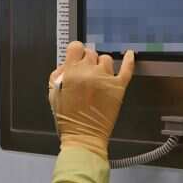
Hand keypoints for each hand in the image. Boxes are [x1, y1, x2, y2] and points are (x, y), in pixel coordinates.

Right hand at [48, 41, 134, 158]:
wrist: (83, 136)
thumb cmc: (66, 118)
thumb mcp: (53, 94)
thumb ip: (58, 74)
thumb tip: (67, 64)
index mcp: (71, 72)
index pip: (76, 47)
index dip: (75, 51)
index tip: (76, 57)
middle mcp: (89, 72)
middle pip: (91, 53)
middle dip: (87, 61)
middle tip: (85, 73)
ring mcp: (106, 79)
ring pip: (106, 59)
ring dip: (101, 65)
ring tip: (98, 76)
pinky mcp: (119, 87)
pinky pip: (127, 68)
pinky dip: (129, 60)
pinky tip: (129, 54)